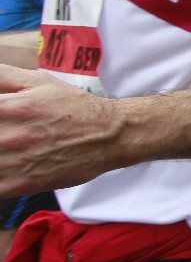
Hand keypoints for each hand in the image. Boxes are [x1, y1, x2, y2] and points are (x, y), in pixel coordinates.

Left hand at [0, 66, 122, 196]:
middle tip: (1, 135)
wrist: (109, 135)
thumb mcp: (38, 81)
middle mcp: (7, 135)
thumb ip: (1, 76)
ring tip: (2, 145)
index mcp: (9, 107)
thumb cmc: (73, 107)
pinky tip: (2, 165)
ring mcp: (13, 162)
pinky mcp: (21, 184)